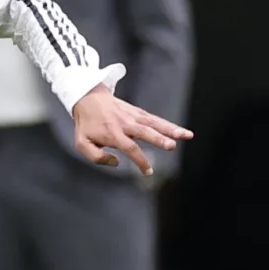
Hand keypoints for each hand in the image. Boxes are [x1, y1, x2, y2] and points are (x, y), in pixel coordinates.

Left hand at [72, 84, 192, 176]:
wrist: (87, 99)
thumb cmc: (86, 125)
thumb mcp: (81, 143)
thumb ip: (96, 157)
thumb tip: (117, 162)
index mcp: (112, 133)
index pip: (130, 148)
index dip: (140, 160)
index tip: (148, 171)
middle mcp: (125, 124)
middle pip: (144, 132)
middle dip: (158, 139)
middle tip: (171, 146)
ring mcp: (133, 117)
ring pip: (154, 123)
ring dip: (171, 130)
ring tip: (187, 135)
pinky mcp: (138, 112)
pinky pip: (155, 119)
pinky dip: (169, 125)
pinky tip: (182, 131)